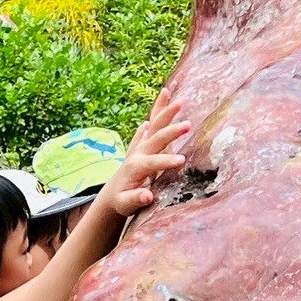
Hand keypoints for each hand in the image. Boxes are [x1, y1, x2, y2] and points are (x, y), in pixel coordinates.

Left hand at [98, 98, 190, 218]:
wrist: (113, 193)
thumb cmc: (121, 201)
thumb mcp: (125, 204)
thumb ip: (135, 199)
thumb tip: (147, 196)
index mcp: (135, 168)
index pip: (152, 163)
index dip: (165, 162)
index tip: (181, 161)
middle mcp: (138, 153)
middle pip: (155, 139)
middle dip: (171, 132)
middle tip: (188, 124)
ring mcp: (141, 145)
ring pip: (154, 124)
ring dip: (166, 112)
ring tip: (179, 99)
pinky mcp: (144, 141)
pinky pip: (153, 121)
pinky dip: (159, 109)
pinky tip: (164, 96)